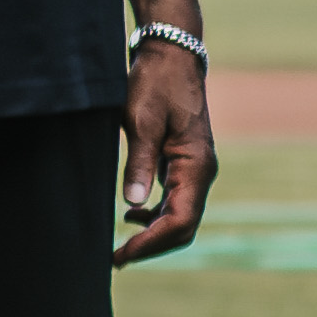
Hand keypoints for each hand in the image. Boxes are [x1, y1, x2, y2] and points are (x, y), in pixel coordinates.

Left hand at [112, 37, 213, 265]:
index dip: (151, 243)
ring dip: (153, 233)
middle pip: (183, 226)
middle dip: (152, 246)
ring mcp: (194, 169)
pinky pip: (175, 200)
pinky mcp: (182, 163)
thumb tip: (131, 204)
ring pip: (180, 215)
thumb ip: (138, 162)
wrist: (171, 57)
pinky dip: (154, 214)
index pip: (180, 221)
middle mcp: (201, 172)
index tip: (121, 256)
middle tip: (115, 260)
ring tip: (119, 244)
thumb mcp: (141, 120)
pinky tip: (131, 213)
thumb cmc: (154, 84)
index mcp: (196, 166)